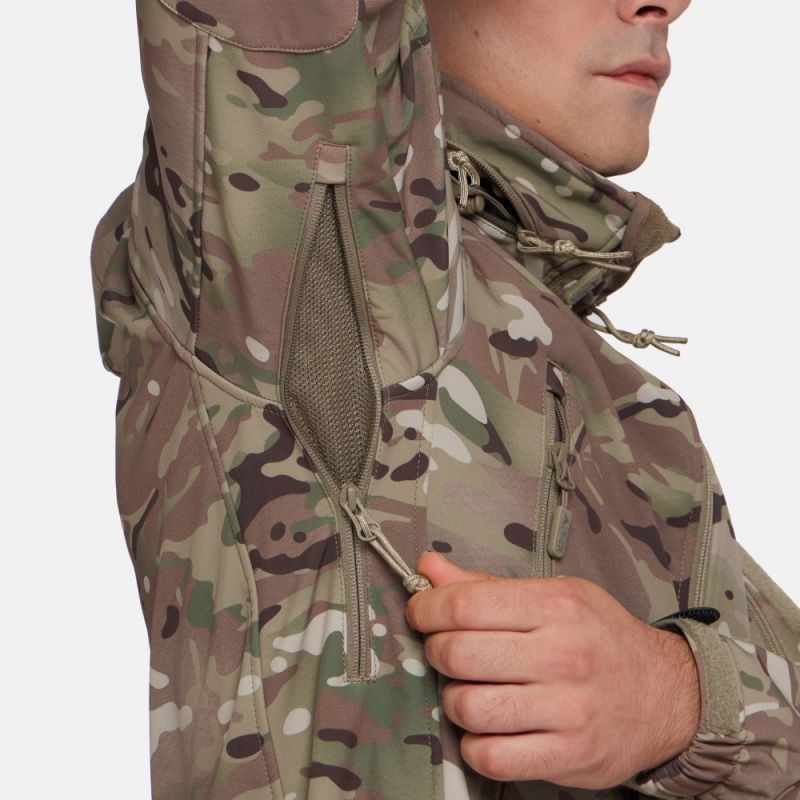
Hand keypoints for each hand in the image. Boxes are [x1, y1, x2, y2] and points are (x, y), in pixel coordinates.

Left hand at [405, 551, 700, 788]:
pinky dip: (475, 745)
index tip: (422, 612)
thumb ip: (486, 585)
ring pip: (468, 707)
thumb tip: (428, 567)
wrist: (667, 693)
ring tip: (469, 690)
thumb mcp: (554, 595)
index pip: (465, 604)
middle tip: (446, 651)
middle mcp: (563, 654)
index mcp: (556, 605)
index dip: (427, 608)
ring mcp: (568, 709)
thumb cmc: (600, 638)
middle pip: (458, 654)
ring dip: (454, 700)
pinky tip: (487, 728)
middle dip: (437, 651)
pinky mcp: (569, 755)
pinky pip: (492, 757)